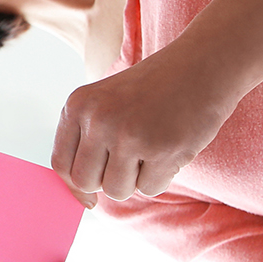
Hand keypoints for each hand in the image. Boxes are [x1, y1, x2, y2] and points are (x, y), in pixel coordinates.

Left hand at [51, 52, 239, 204]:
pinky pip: (150, 189)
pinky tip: (171, 146)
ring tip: (151, 150)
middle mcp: (98, 119)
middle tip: (129, 162)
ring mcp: (129, 135)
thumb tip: (80, 196)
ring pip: (117, 190)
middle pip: (86, 182)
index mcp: (78, 105)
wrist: (202, 65)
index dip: (75, 184)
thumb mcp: (106, 101)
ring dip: (135, 180)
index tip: (89, 195)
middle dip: (106, 182)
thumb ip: (87, 139)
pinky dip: (162, 177)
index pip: (61, 163)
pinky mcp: (162, 150)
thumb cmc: (153, 89)